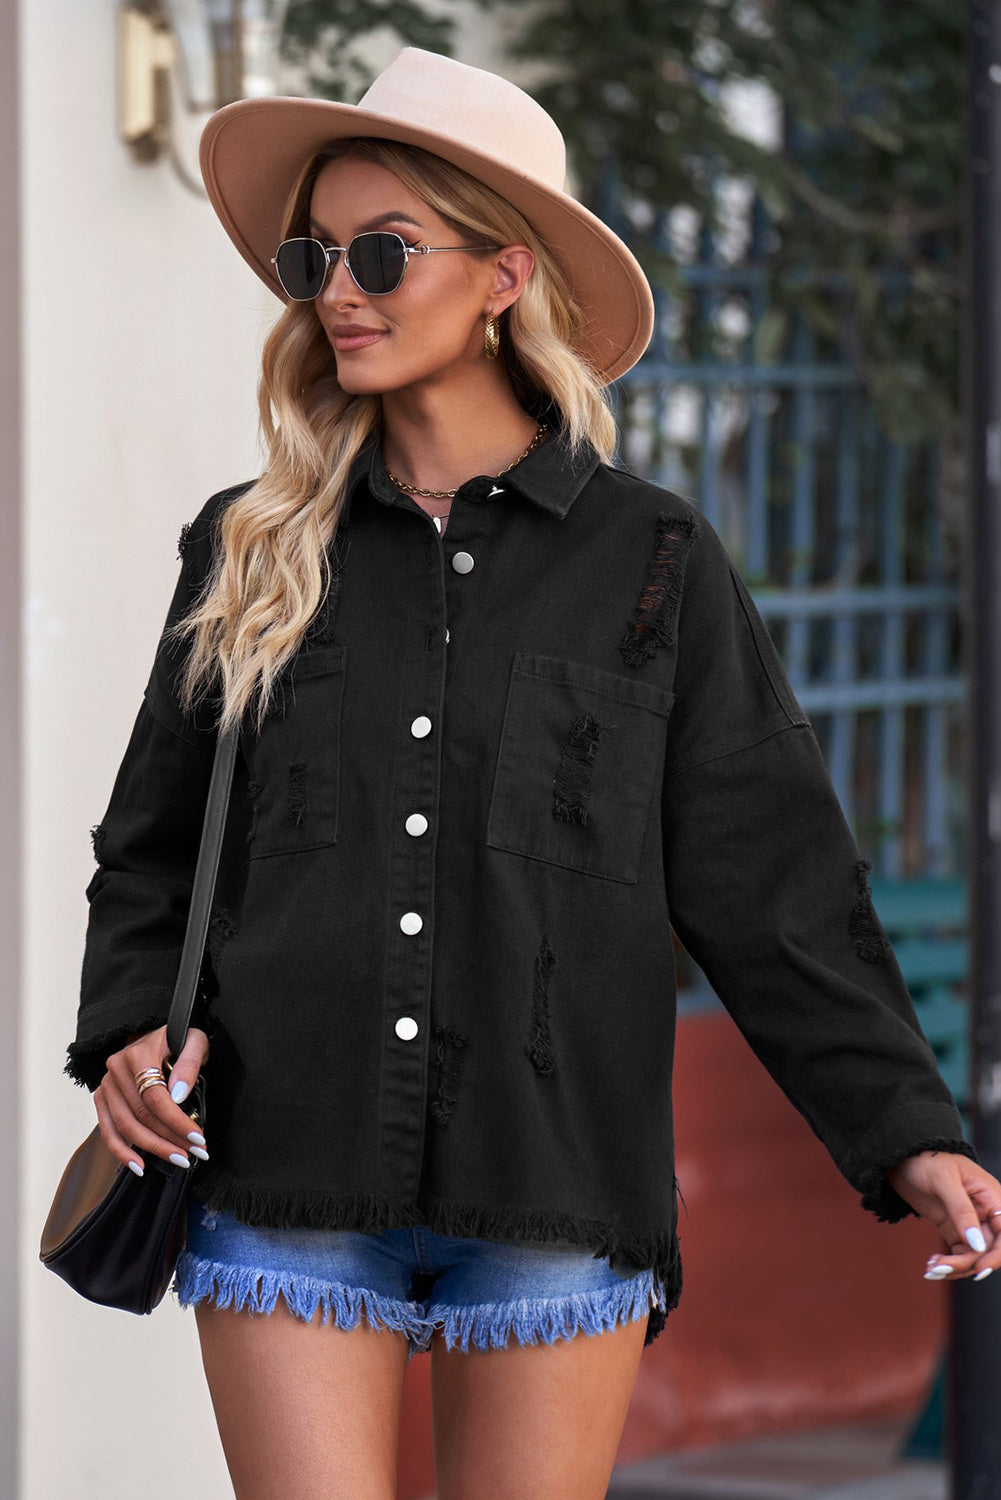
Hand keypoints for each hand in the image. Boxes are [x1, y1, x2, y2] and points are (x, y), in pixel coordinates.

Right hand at [93, 1024, 209, 1176]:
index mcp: (137, 1054)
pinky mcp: (102, 1098)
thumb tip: (178, 1095)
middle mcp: (116, 1070)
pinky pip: (108, 1130)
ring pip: (125, 1127)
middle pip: (141, 1115)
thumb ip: (189, 1062)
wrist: (156, 1036)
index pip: (155, 1097)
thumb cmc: (178, 1039)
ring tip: (178, 1160)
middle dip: (169, 1139)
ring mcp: (106, 1085)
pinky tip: (139, 1166)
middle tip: (194, 1154)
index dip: (176, 1121)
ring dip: (152, 1148)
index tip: (198, 1138)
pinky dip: (121, 1151)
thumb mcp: (194, 1041)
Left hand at [886, 1149, 1000, 1282]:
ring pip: (974, 1257)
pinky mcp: (954, 1230)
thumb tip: (978, 1245)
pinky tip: (931, 1265)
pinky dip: (948, 1264)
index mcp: (992, 1197)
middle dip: (968, 1264)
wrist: (902, 1157)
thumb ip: (961, 1211)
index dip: (996, 1255)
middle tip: (939, 1268)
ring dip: (955, 1268)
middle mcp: (986, 1213)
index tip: (977, 1269)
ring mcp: (970, 1223)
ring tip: (930, 1269)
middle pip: (989, 1250)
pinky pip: (960, 1255)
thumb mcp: (944, 1180)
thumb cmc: (927, 1160)